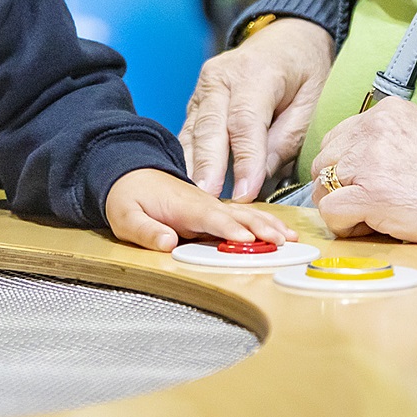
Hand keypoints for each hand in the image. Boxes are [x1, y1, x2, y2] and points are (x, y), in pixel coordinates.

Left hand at [102, 167, 297, 252]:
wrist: (130, 173)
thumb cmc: (127, 197)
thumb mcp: (125, 217)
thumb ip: (145, 231)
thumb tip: (167, 242)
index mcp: (182, 205)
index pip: (209, 217)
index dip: (228, 229)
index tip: (247, 240)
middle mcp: (202, 202)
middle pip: (235, 216)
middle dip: (259, 228)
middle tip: (282, 242)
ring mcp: (211, 205)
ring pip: (244, 214)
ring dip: (268, 225)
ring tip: (291, 238)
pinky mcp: (215, 210)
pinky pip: (243, 216)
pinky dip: (264, 223)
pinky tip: (281, 232)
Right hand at [178, 18, 333, 200]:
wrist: (286, 38)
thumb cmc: (304, 69)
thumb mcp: (312, 99)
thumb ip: (287, 136)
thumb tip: (262, 175)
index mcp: (255, 72)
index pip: (246, 122)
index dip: (245, 160)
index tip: (246, 193)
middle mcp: (222, 76)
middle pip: (211, 127)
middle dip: (209, 166)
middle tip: (208, 199)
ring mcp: (204, 86)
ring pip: (195, 130)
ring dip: (193, 165)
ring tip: (193, 198)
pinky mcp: (197, 99)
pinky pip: (190, 130)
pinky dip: (188, 156)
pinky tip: (187, 182)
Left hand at [309, 96, 416, 243]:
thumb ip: (388, 141)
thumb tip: (359, 167)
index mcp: (385, 113)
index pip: (338, 138)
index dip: (347, 167)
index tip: (366, 185)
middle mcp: (372, 130)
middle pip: (325, 160)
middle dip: (339, 186)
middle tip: (367, 205)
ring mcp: (369, 161)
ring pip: (323, 185)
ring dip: (341, 206)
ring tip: (373, 217)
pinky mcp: (372, 194)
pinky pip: (331, 212)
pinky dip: (344, 226)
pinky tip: (372, 228)